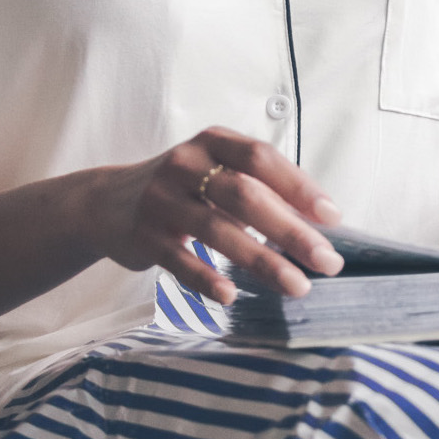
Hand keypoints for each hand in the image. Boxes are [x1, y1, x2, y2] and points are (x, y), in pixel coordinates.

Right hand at [88, 126, 343, 304]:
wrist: (105, 202)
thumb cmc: (181, 187)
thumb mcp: (214, 170)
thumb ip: (257, 186)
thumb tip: (316, 221)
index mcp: (212, 142)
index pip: (260, 157)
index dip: (299, 186)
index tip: (332, 217)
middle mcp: (185, 164)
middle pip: (244, 195)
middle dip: (290, 230)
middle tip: (326, 260)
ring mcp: (161, 199)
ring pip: (217, 230)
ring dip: (262, 261)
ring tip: (297, 286)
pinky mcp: (143, 235)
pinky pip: (178, 260)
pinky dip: (206, 279)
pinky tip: (231, 296)